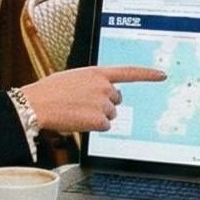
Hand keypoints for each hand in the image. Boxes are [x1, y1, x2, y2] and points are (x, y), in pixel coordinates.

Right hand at [19, 65, 165, 132]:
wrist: (37, 104)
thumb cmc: (50, 91)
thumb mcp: (74, 77)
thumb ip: (93, 82)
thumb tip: (103, 93)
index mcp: (98, 72)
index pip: (129, 72)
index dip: (148, 74)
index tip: (162, 75)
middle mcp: (104, 86)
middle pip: (116, 100)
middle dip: (104, 104)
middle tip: (83, 103)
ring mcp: (103, 103)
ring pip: (110, 115)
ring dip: (97, 116)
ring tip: (77, 111)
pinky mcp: (99, 120)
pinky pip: (104, 127)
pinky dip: (93, 127)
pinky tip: (79, 120)